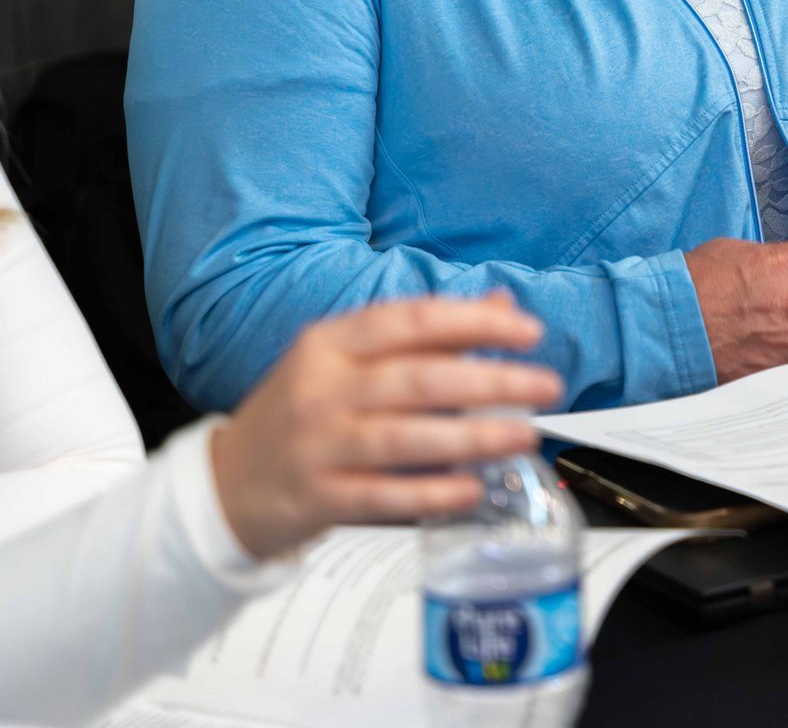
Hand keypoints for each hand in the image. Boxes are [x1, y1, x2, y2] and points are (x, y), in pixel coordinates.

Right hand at [209, 294, 563, 561]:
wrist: (225, 483)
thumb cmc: (304, 412)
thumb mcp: (349, 360)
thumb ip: (426, 335)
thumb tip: (502, 305)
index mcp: (331, 343)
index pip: (412, 320)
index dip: (475, 323)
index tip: (528, 332)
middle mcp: (321, 388)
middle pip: (419, 379)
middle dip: (492, 382)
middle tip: (546, 387)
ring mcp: (316, 445)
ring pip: (405, 438)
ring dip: (473, 437)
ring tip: (523, 436)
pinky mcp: (316, 497)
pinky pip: (383, 495)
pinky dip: (432, 493)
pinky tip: (472, 487)